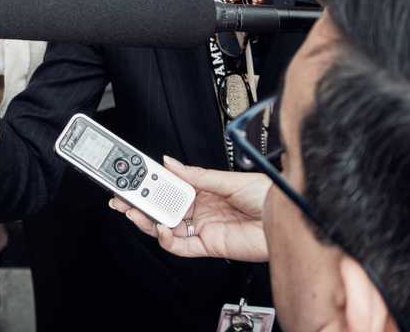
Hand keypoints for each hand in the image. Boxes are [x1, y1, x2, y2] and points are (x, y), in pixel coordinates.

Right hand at [109, 156, 269, 262]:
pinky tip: (161, 229)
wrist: (286, 218)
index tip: (134, 176)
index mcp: (203, 190)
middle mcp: (200, 209)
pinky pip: (181, 247)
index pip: (169, 186)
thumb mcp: (228, 179)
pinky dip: (167, 240)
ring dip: (148, 220)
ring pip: (166, 227)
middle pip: (162, 208)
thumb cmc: (266, 196)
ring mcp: (203, 228)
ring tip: (134, 211)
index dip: (150, 183)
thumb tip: (171, 163)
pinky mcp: (208, 246)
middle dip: (140, 203)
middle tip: (123, 196)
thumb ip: (196, 175)